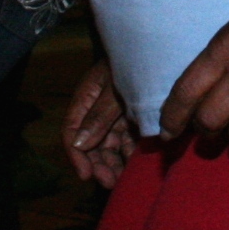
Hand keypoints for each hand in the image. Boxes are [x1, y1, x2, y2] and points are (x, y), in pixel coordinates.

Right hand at [63, 59, 135, 187]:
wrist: (157, 47)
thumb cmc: (132, 60)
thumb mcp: (113, 87)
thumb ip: (99, 115)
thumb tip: (80, 144)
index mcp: (86, 98)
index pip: (71, 131)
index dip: (76, 155)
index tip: (86, 175)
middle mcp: (97, 109)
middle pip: (90, 143)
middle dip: (98, 164)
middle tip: (109, 182)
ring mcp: (115, 114)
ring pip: (109, 146)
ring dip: (113, 164)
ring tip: (121, 180)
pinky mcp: (132, 118)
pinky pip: (127, 140)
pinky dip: (130, 154)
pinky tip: (136, 167)